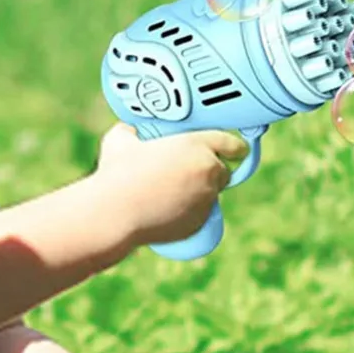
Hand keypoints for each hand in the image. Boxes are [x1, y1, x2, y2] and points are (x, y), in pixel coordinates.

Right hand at [92, 124, 247, 247]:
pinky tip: (174, 209)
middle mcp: (208, 171)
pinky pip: (202, 215)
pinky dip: (193, 212)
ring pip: (213, 194)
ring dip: (202, 192)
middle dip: (212, 172)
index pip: (231, 144)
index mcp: (196, 145)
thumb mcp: (120, 141)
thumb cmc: (117, 174)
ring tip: (176, 192)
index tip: (239, 150)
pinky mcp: (199, 222)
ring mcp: (206, 199)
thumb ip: (130, 131)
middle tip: (189, 172)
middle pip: (223, 172)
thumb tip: (128, 130)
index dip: (236, 147)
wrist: (115, 212)